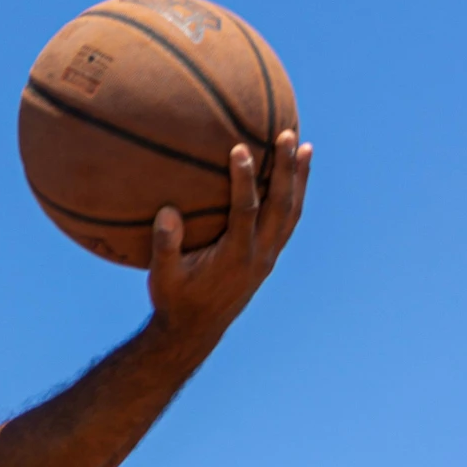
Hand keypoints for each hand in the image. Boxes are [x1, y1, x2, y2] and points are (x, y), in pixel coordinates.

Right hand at [146, 129, 309, 356]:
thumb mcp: (162, 278)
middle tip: (287, 134)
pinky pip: (288, 221)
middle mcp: (259, 255)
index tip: (240, 148)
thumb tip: (167, 212)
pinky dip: (294, 196)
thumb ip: (165, 246)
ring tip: (303, 147)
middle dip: (285, 170)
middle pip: (280, 207)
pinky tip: (292, 177)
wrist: (196, 331)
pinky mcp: (268, 256)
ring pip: (291, 213)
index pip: (245, 212)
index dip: (244, 180)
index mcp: (234, 257)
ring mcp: (267, 256)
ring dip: (298, 180)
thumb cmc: (175, 300)